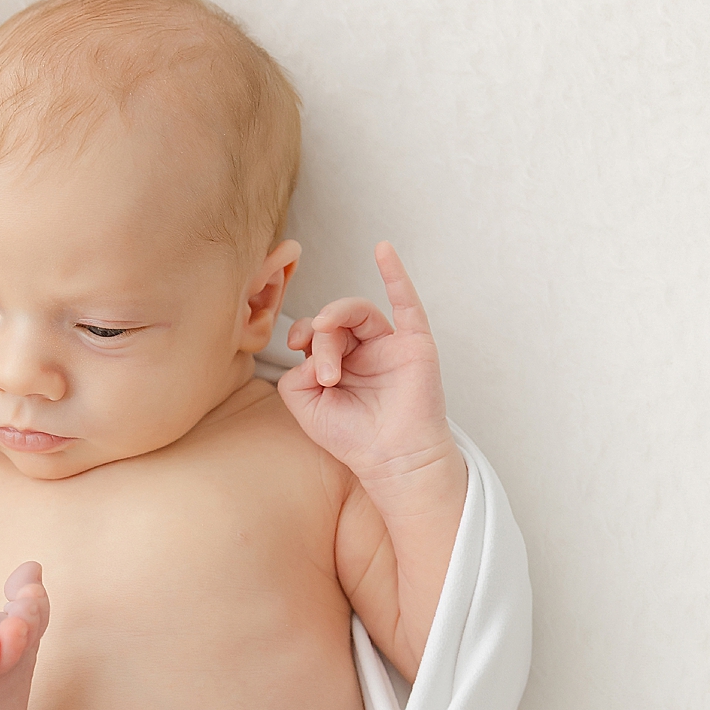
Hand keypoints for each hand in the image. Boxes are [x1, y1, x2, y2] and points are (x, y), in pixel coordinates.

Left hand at [281, 242, 455, 483]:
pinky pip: (407, 302)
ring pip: (359, 312)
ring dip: (338, 321)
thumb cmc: (353, 438)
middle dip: (321, 338)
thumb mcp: (306, 405)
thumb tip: (306, 349)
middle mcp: (364, 351)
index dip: (302, 334)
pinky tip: (383, 250)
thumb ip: (294, 374)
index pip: (316, 333)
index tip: (294, 349)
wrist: (392, 459)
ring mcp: (390, 345)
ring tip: (331, 347)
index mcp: (340, 364)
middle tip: (326, 373)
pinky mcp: (415, 344)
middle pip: (335, 320)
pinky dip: (395, 274)